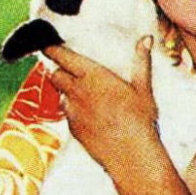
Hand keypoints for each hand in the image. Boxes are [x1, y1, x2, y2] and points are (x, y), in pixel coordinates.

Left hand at [44, 38, 158, 171]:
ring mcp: (73, 112)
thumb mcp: (143, 88)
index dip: (53, 49)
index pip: (63, 57)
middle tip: (68, 68)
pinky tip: (89, 113)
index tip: (49, 45)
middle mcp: (77, 92)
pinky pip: (67, 114)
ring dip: (66, 90)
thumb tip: (146, 39)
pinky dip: (73, 110)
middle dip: (59, 70)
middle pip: (56, 75)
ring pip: (60, 95)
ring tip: (81, 91)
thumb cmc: (139, 120)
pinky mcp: (73, 129)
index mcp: (93, 76)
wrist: (130, 155)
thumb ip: (141, 61)